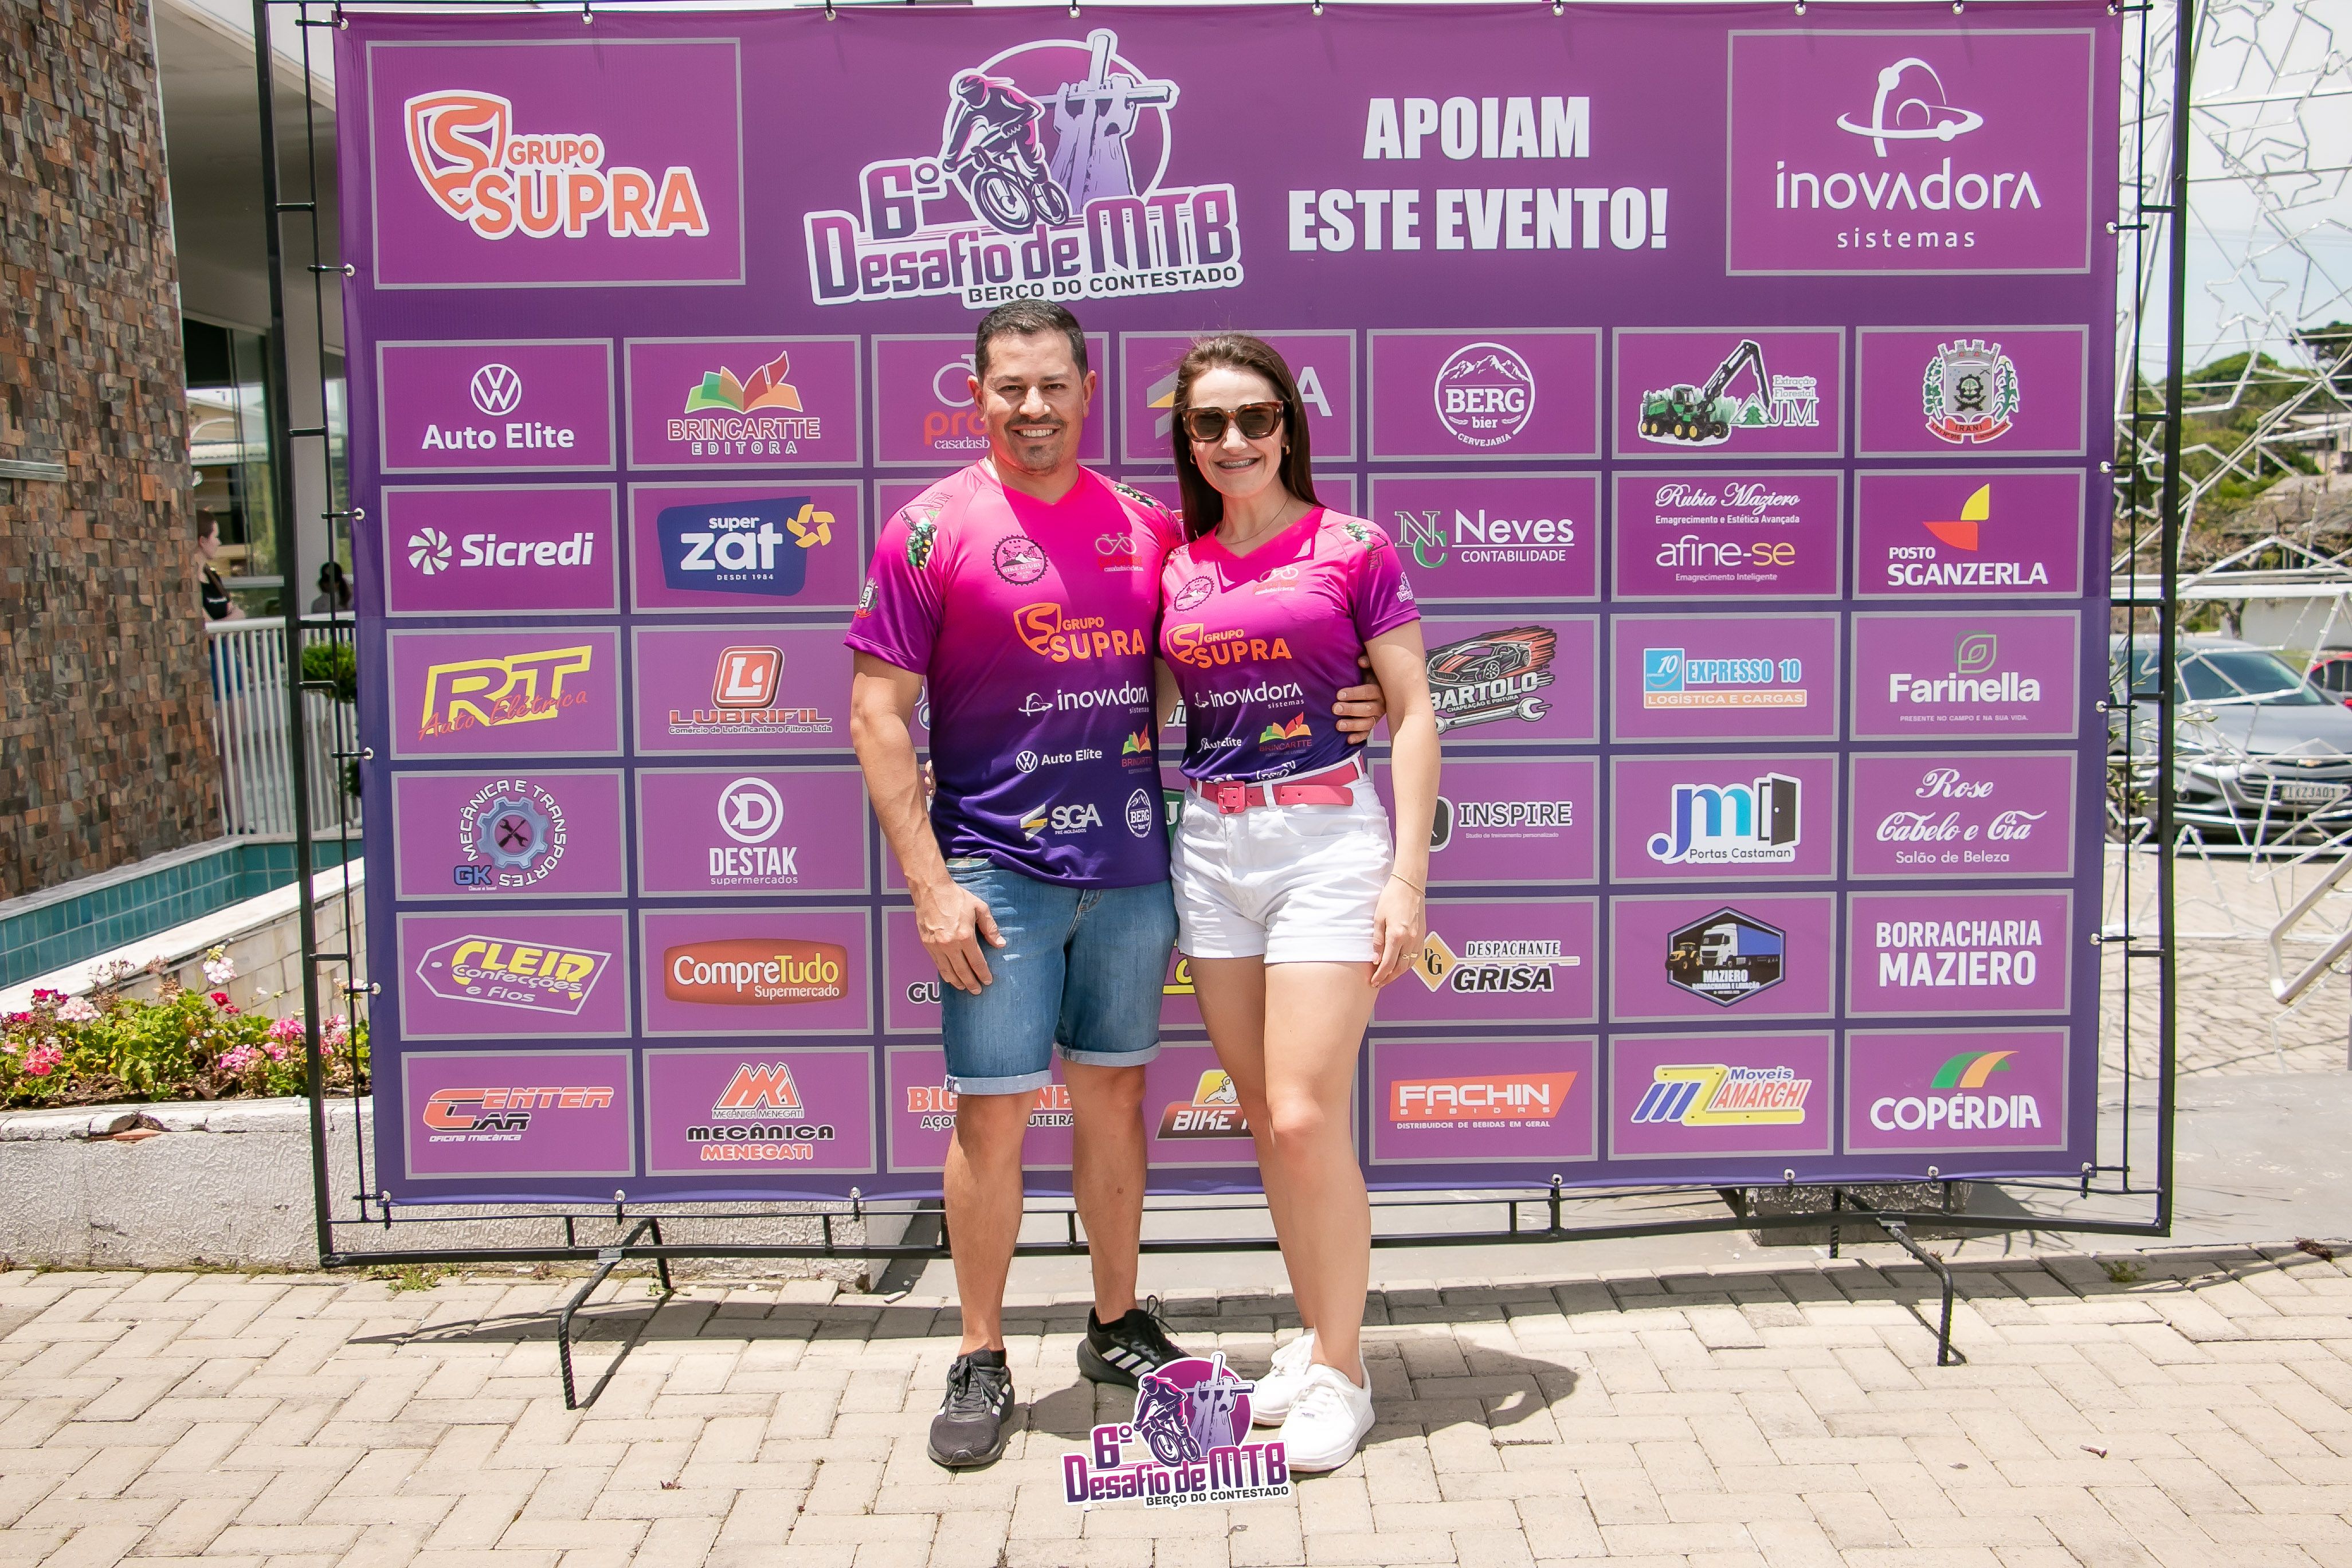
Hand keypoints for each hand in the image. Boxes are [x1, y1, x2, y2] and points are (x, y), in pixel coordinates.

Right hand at [915, 877, 1003, 993]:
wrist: (931, 890)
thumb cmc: (956, 897)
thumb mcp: (980, 908)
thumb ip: (990, 928)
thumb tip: (1000, 944)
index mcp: (965, 936)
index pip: (977, 962)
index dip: (983, 974)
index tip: (988, 981)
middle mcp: (950, 944)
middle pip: (962, 971)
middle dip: (971, 983)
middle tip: (977, 991)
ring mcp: (936, 946)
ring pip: (948, 971)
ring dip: (957, 982)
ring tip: (964, 988)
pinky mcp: (927, 944)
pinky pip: (937, 964)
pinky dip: (944, 973)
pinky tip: (950, 977)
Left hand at [1333, 651, 1389, 742]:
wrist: (1376, 687)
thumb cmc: (1368, 676)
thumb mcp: (1369, 668)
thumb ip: (1367, 662)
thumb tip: (1361, 662)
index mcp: (1379, 689)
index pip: (1368, 692)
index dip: (1354, 694)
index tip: (1339, 694)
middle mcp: (1380, 704)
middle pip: (1367, 709)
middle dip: (1350, 710)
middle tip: (1335, 708)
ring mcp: (1376, 716)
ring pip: (1367, 723)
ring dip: (1353, 725)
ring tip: (1338, 725)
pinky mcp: (1370, 725)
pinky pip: (1366, 733)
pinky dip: (1358, 737)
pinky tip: (1348, 740)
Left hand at [1370, 874, 1424, 987]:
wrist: (1409, 886)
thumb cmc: (1391, 899)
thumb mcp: (1378, 919)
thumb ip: (1377, 941)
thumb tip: (1375, 960)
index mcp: (1397, 936)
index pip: (1388, 964)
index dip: (1380, 975)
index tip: (1373, 981)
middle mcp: (1410, 940)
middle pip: (1400, 968)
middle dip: (1389, 978)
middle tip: (1379, 983)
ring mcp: (1418, 939)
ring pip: (1409, 964)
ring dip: (1398, 973)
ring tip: (1387, 977)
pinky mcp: (1422, 936)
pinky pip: (1415, 956)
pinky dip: (1407, 964)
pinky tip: (1400, 965)